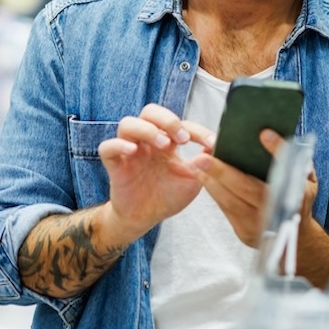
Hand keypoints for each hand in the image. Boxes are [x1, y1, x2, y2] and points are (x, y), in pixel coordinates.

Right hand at [97, 104, 214, 240]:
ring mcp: (129, 150)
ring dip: (147, 129)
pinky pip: (107, 147)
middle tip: (182, 139)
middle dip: (167, 120)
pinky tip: (132, 151)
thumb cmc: (168, 195)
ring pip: (128, 123)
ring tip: (163, 145)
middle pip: (150, 111)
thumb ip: (205, 164)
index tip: (210, 142)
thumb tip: (220, 148)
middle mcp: (147, 141)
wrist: (145, 217)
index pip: (181, 123)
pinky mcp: (114, 164)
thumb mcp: (193, 180)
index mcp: (167, 141)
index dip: (197, 129)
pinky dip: (119, 145)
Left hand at [192, 129, 314, 248]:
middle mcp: (279, 210)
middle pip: (249, 189)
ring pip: (231, 201)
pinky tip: (203, 176)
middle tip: (204, 157)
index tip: (264, 133)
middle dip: (224, 172)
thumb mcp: (307, 180)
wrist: (296, 238)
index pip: (288, 169)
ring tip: (197, 163)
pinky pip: (226, 209)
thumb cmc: (299, 199)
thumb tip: (280, 136)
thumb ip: (299, 161)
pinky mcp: (245, 231)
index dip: (277, 150)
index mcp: (298, 193)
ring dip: (212, 182)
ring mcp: (261, 224)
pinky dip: (213, 191)